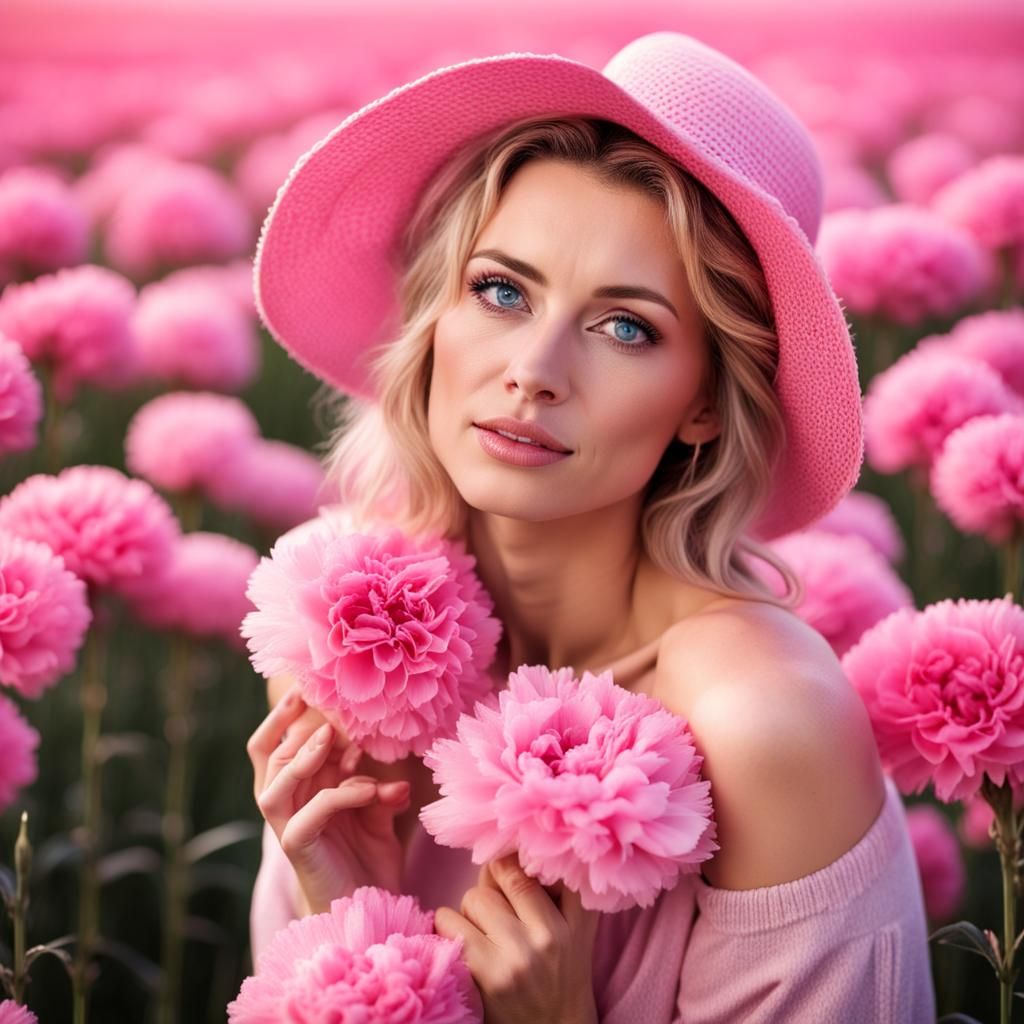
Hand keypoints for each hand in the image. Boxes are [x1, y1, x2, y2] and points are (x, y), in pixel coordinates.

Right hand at [246, 683, 411, 914]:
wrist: (371, 910)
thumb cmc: (371, 860)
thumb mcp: (378, 812)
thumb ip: (376, 786)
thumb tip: (392, 768)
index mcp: (301, 790)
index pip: (277, 744)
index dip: (286, 714)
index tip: (311, 685)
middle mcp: (288, 806)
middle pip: (268, 756)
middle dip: (291, 724)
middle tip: (319, 698)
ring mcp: (288, 828)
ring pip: (273, 784)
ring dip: (302, 757)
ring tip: (331, 737)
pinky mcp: (299, 850)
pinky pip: (309, 814)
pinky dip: (341, 795)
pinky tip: (370, 790)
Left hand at [434, 853, 600, 1023]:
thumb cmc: (561, 968)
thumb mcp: (575, 926)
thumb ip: (551, 885)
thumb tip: (500, 849)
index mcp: (572, 921)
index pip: (526, 868)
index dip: (506, 861)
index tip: (502, 868)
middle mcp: (546, 938)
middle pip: (496, 879)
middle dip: (489, 888)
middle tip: (496, 911)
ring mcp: (514, 961)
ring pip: (472, 899)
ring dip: (468, 911)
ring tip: (482, 932)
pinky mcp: (485, 980)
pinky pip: (449, 927)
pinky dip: (448, 929)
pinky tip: (464, 946)